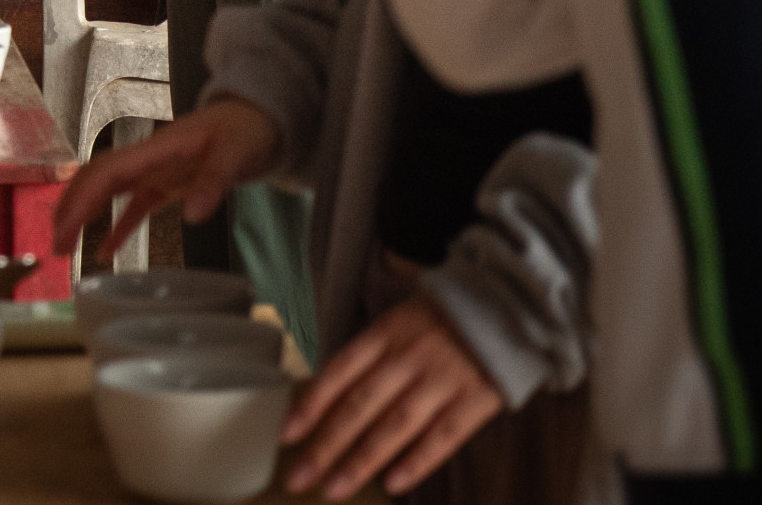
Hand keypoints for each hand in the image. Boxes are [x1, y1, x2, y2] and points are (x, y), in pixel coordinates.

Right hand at [52, 97, 279, 255]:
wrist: (261, 117)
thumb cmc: (247, 128)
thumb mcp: (236, 153)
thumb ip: (213, 181)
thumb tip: (192, 217)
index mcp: (155, 150)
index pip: (106, 173)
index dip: (81, 199)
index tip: (64, 229)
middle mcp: (146, 160)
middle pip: (94, 180)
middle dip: (69, 209)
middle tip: (55, 246)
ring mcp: (154, 172)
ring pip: (105, 191)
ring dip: (81, 215)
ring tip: (63, 248)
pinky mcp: (166, 185)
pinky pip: (132, 207)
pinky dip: (116, 228)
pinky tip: (104, 254)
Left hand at [282, 293, 506, 495]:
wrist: (508, 307)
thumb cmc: (442, 321)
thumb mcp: (399, 322)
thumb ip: (370, 357)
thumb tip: (326, 396)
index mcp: (385, 334)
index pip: (339, 372)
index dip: (311, 404)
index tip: (286, 435)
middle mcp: (409, 357)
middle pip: (360, 405)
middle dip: (326, 445)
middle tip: (299, 477)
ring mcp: (443, 379)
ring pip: (395, 425)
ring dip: (362, 460)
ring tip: (335, 488)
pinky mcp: (477, 400)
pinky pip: (443, 435)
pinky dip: (417, 461)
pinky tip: (393, 483)